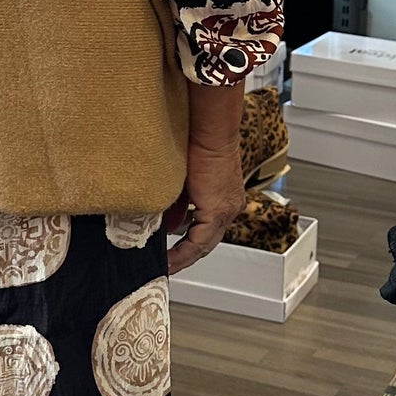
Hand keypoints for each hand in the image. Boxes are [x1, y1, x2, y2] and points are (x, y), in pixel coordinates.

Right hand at [165, 84, 247, 273]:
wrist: (208, 130)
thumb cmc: (195, 140)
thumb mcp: (185, 177)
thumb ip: (178, 200)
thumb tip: (166, 219)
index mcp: (224, 198)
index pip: (207, 229)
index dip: (190, 244)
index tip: (172, 254)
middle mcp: (229, 207)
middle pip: (207, 241)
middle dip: (186, 255)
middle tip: (167, 265)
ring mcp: (226, 210)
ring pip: (204, 244)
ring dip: (184, 255)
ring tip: (165, 265)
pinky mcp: (217, 211)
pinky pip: (199, 242)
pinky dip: (183, 252)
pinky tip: (169, 259)